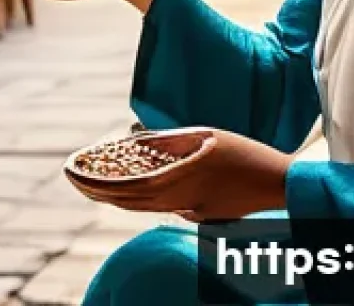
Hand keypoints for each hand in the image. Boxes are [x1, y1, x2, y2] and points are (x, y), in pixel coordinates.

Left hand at [68, 127, 290, 221]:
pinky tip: (125, 190)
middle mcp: (182, 201)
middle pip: (130, 201)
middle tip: (73, 178)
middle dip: (97, 191)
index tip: (75, 173)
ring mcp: (191, 212)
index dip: (99, 182)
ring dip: (113, 197)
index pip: (130, 187)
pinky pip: (159, 208)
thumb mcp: (206, 137)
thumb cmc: (246, 154)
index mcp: (183, 179)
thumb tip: (139, 142)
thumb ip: (172, 141)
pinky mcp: (199, 216)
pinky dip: (137, 199)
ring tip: (89, 185)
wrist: (280, 186)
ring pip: (142, 208)